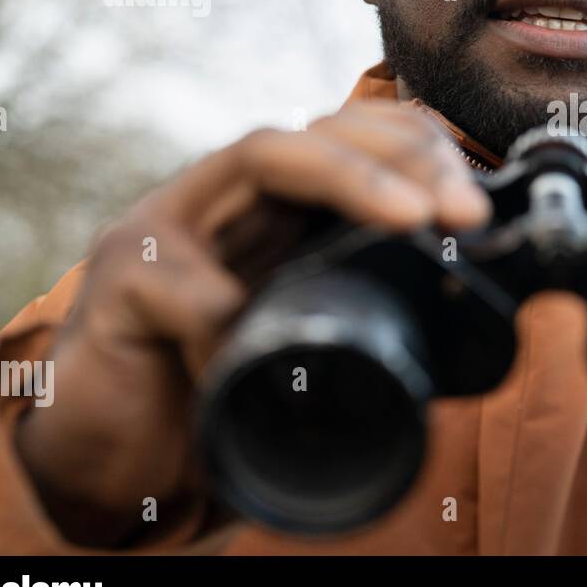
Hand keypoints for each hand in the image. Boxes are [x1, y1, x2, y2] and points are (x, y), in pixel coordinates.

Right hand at [15, 102, 489, 546]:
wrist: (110, 455)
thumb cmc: (218, 388)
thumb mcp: (304, 346)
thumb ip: (357, 319)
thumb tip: (461, 338)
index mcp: (278, 210)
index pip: (358, 141)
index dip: (422, 154)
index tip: (476, 208)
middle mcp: (227, 198)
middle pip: (320, 131)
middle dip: (402, 155)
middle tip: (462, 210)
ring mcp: (168, 227)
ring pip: (258, 155)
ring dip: (346, 176)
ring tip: (412, 219)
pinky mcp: (116, 284)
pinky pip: (171, 279)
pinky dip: (220, 312)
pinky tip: (252, 343)